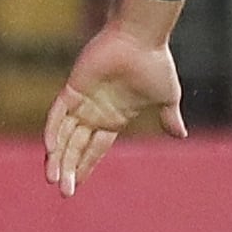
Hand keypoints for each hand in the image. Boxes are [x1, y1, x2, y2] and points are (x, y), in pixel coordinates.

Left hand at [43, 10, 185, 198]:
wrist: (142, 38)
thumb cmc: (156, 63)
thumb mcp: (167, 97)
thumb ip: (169, 117)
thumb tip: (181, 135)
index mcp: (113, 119)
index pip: (95, 150)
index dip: (86, 167)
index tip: (77, 187)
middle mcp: (94, 113)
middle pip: (77, 147)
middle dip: (70, 170)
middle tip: (64, 192)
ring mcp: (82, 101)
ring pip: (63, 135)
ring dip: (58, 157)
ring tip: (52, 179)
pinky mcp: (73, 87)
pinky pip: (57, 113)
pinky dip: (52, 130)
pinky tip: (49, 148)